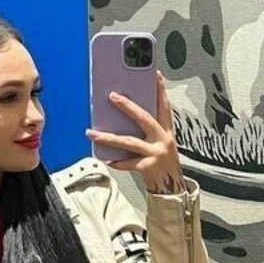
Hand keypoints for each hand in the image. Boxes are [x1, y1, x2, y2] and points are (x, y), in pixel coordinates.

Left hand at [85, 70, 186, 194]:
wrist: (171, 188)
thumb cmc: (162, 163)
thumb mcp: (159, 143)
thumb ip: (146, 132)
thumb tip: (122, 119)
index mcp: (167, 132)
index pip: (164, 107)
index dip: (161, 90)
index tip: (155, 75)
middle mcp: (163, 140)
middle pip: (145, 119)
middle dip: (128, 106)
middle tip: (113, 96)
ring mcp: (157, 154)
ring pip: (129, 142)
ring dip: (108, 137)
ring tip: (92, 133)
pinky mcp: (149, 167)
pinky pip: (128, 163)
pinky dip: (116, 162)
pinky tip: (106, 160)